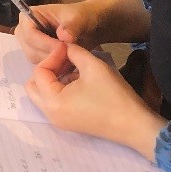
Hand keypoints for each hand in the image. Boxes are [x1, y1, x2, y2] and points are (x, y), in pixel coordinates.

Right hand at [14, 0, 108, 63]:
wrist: (88, 26)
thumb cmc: (81, 17)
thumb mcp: (79, 18)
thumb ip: (71, 26)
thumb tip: (64, 36)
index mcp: (28, 16)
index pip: (29, 35)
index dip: (45, 43)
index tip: (64, 48)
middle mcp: (24, 30)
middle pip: (30, 49)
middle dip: (49, 54)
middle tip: (69, 55)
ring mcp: (30, 44)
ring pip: (35, 59)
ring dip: (53, 62)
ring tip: (71, 58)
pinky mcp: (37, 54)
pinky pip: (41, 65)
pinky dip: (55, 67)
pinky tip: (68, 63)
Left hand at [26, 42, 164, 158]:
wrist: (136, 126)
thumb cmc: (114, 95)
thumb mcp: (93, 66)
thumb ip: (73, 52)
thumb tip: (64, 45)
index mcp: (52, 101)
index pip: (39, 71)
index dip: (52, 56)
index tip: (67, 48)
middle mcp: (50, 114)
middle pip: (33, 85)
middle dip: (46, 68)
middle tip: (65, 60)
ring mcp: (59, 121)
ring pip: (43, 94)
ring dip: (53, 79)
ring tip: (73, 68)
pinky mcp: (69, 123)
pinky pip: (54, 102)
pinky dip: (60, 89)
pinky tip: (79, 80)